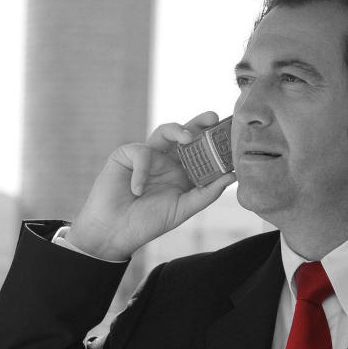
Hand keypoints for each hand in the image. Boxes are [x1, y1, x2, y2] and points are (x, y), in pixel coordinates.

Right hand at [66, 111, 236, 260]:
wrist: (114, 232)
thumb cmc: (148, 222)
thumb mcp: (182, 209)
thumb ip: (206, 193)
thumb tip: (233, 175)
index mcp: (182, 173)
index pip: (202, 152)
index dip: (214, 142)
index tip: (231, 135)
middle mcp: (166, 161)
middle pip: (185, 134)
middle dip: (199, 123)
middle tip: (213, 117)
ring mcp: (147, 156)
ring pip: (164, 131)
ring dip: (177, 129)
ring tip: (188, 138)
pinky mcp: (126, 155)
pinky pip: (140, 152)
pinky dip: (141, 170)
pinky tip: (137, 190)